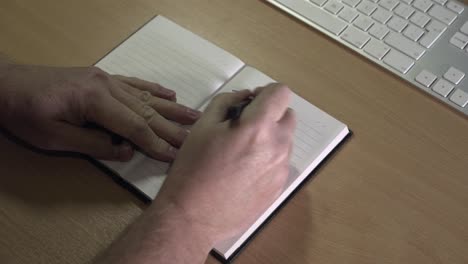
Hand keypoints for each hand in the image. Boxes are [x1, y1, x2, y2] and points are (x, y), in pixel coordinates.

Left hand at [0, 64, 200, 160]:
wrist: (6, 84)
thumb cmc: (25, 113)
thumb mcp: (54, 137)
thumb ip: (93, 144)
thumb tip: (126, 151)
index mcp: (95, 100)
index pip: (134, 126)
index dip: (155, 143)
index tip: (175, 155)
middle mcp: (106, 86)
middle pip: (146, 111)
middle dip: (171, 128)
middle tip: (194, 138)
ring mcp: (106, 79)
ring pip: (145, 96)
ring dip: (171, 108)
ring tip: (194, 115)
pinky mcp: (102, 77)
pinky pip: (134, 83)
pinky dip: (153, 89)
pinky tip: (169, 94)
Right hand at [158, 84, 295, 244]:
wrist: (193, 217)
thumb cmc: (193, 169)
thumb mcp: (203, 127)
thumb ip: (226, 102)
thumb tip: (245, 97)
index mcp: (258, 127)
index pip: (281, 93)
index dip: (266, 93)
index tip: (250, 104)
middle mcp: (278, 146)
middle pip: (287, 116)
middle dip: (270, 115)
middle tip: (243, 128)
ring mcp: (281, 169)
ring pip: (285, 141)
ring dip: (269, 138)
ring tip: (241, 154)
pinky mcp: (279, 188)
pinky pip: (280, 163)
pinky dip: (267, 160)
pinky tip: (244, 173)